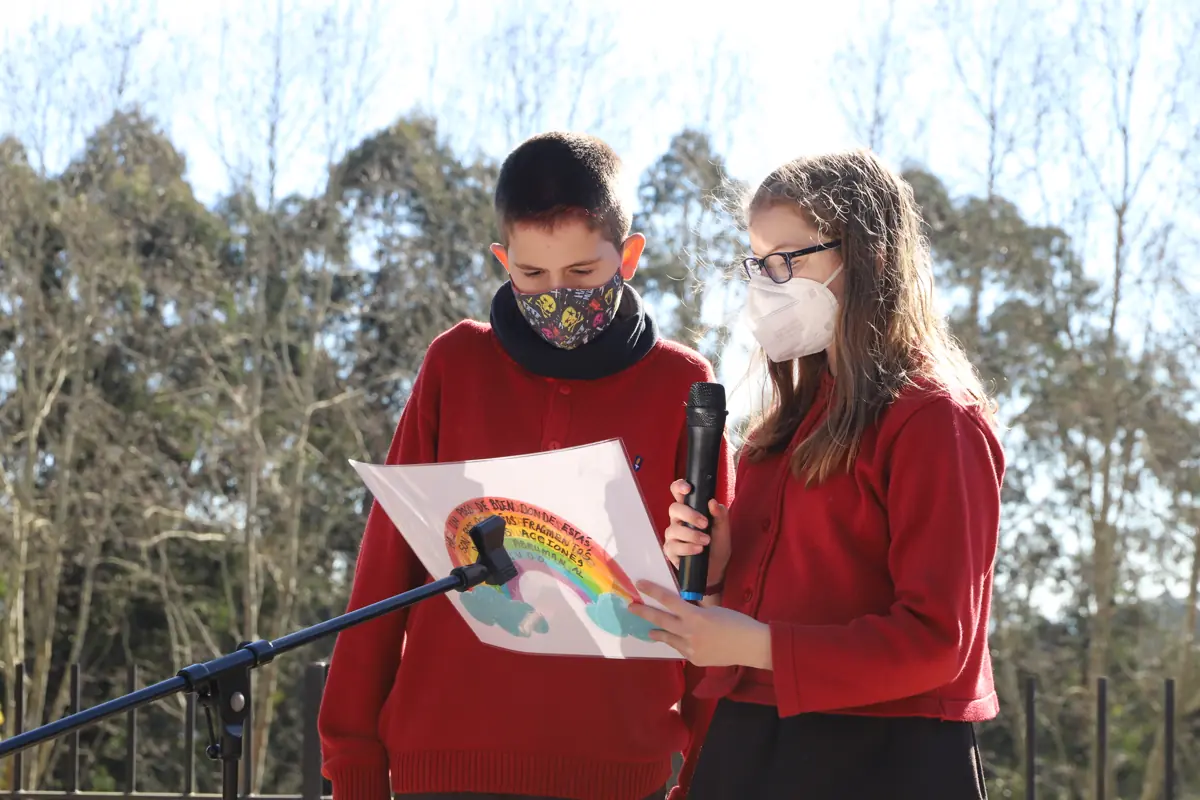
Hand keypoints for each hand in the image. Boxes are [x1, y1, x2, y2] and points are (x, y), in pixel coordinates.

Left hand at [629, 581, 771, 669]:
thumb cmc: (737, 623)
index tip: (639, 584)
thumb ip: (695, 611)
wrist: (751, 646)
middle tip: (631, 607)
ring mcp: (690, 648)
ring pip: (668, 638)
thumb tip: (683, 609)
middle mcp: (689, 633)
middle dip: (644, 612)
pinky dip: (678, 644)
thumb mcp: (713, 611)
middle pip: (661, 619)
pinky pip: (681, 649)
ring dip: (658, 632)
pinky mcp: (695, 659)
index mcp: (695, 616)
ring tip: (649, 631)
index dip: (652, 591)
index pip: (668, 600)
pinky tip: (676, 642)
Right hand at [664, 479, 730, 587]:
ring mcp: (673, 536)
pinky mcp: (671, 551)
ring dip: (691, 534)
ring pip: (673, 530)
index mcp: (689, 510)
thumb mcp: (724, 529)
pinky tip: (698, 550)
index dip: (679, 487)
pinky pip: (673, 547)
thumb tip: (713, 502)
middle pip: (674, 509)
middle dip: (689, 515)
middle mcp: (678, 520)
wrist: (717, 569)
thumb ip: (720, 515)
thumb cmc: (718, 545)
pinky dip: (687, 548)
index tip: (688, 489)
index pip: (678, 493)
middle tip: (705, 523)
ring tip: (706, 541)